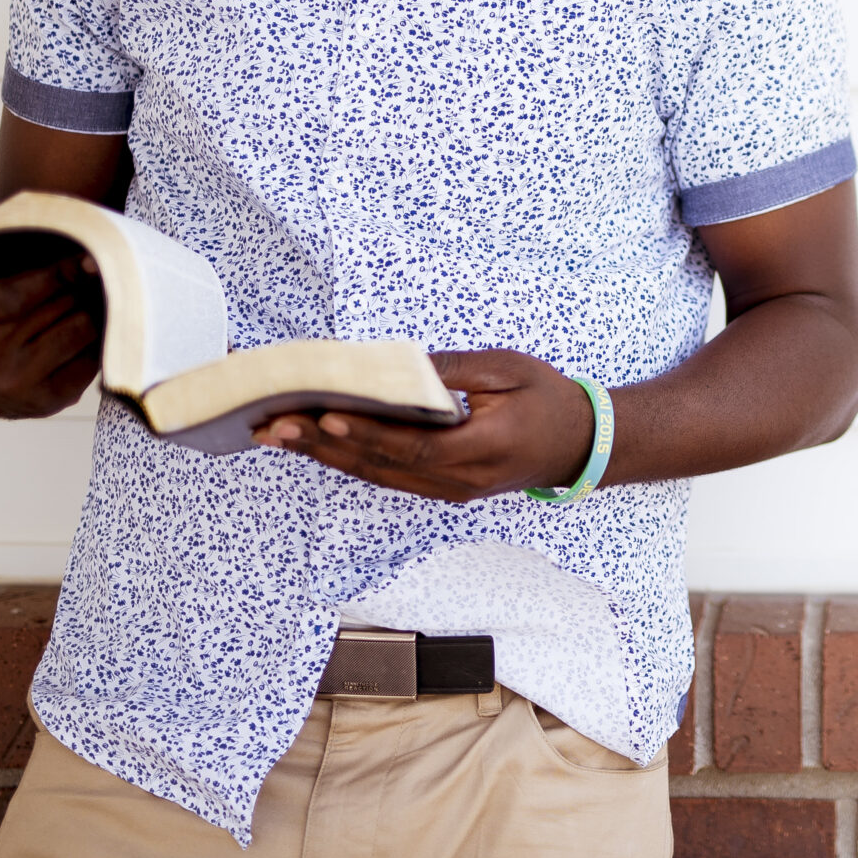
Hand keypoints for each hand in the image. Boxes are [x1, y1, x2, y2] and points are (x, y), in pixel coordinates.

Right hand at [0, 254, 105, 418]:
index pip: (18, 294)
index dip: (60, 273)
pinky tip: (92, 330)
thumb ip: (19, 263)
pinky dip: (99, 340)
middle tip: (97, 273)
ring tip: (93, 299)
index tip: (88, 257)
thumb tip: (86, 259)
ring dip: (93, 310)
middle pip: (57, 307)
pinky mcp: (44, 404)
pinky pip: (92, 359)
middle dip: (81, 286)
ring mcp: (10, 385)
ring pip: (80, 329)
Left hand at [254, 349, 597, 502]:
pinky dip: (351, 461)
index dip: (366, 432)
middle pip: (382, 466)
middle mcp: (460, 480)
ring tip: (280, 435)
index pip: (412, 445)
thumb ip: (454, 371)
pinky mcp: (443, 488)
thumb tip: (399, 368)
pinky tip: (320, 446)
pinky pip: (389, 477)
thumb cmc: (549, 400)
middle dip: (325, 444)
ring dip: (327, 456)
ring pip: (379, 476)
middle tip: (276, 424)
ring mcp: (450, 490)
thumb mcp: (509, 370)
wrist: (581, 444)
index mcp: (481, 448)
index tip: (323, 413)